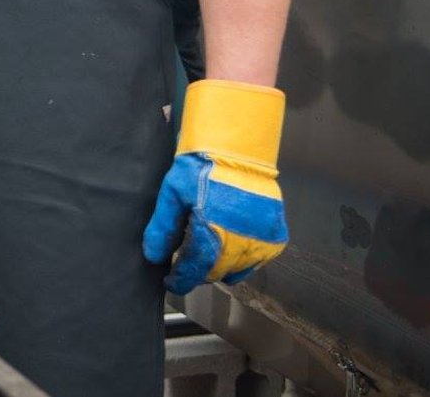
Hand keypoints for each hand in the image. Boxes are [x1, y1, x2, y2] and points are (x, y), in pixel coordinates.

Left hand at [143, 80, 288, 292]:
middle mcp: (241, 243)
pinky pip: (257, 261)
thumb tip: (153, 256)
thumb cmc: (202, 166)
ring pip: (237, 271)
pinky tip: (229, 246)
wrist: (238, 148)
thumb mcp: (172, 193)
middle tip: (185, 263)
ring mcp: (262, 241)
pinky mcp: (276, 236)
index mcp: (213, 233)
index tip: (171, 280)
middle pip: (215, 273)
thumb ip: (163, 228)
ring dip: (219, 267)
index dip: (180, 279)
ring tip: (206, 254)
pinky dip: (242, 260)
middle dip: (198, 272)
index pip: (194, 270)